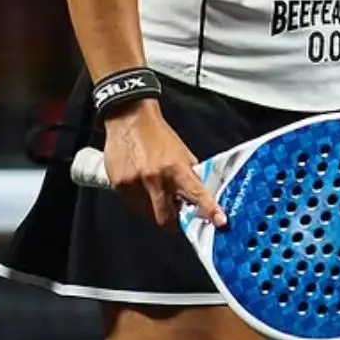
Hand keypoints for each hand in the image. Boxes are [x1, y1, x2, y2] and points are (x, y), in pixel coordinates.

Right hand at [101, 101, 227, 229]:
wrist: (130, 118)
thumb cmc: (156, 134)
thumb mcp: (181, 152)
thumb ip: (190, 173)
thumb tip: (201, 191)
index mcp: (175, 168)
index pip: (196, 194)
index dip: (209, 210)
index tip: (219, 220)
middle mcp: (155, 178)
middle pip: (166, 218)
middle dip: (172, 220)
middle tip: (175, 212)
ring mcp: (134, 184)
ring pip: (147, 213)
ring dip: (153, 208)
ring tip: (153, 188)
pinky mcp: (119, 185)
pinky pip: (131, 204)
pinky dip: (138, 200)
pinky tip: (140, 184)